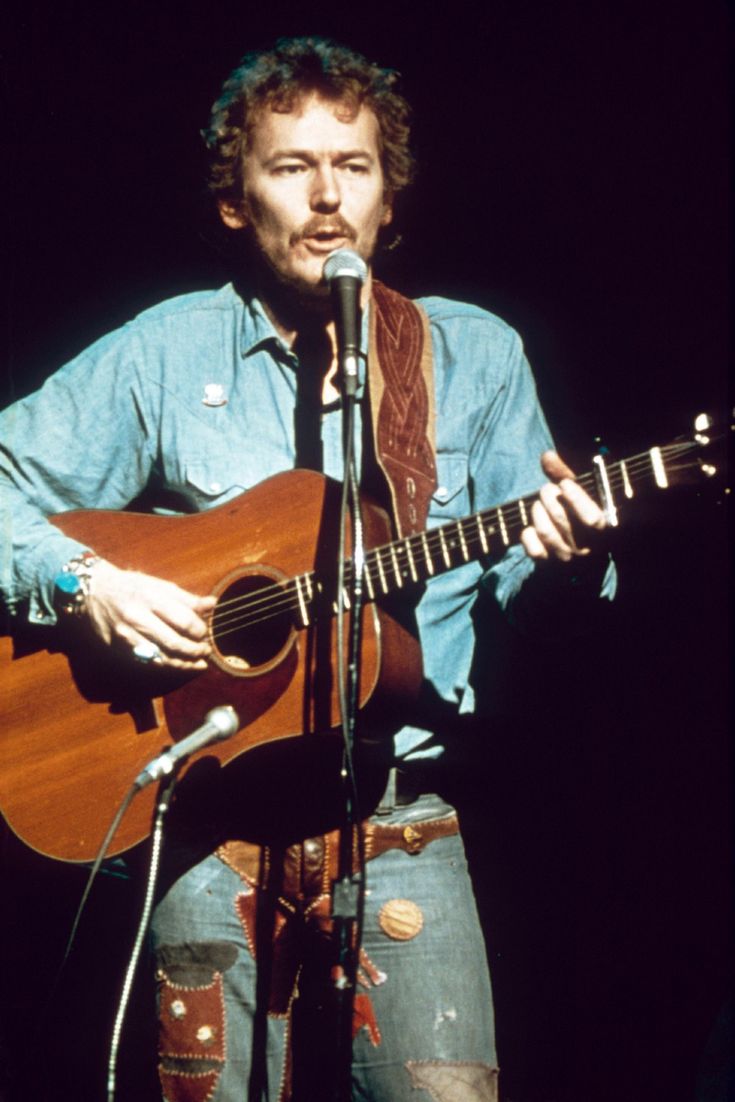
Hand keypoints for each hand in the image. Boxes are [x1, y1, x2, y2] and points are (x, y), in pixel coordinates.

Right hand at [85, 559, 214, 670]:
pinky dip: (166, 666)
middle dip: (195, 651)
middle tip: (206, 651)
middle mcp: (136, 617)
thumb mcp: (159, 585)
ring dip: (184, 664)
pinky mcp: (118, 648)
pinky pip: (147, 663)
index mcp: (149, 598)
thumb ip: (186, 598)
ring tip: (198, 664)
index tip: (205, 632)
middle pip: (174, 642)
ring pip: (161, 658)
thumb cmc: (130, 586)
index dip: (200, 630)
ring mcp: (126, 635)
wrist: (93, 591)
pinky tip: (178, 665)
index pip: (183, 621)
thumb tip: (212, 604)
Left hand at [520, 451, 606, 562]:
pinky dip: (528, 535)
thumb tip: (547, 456)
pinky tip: (530, 528)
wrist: (579, 555)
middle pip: (562, 519)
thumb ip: (565, 474)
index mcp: (603, 531)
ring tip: (538, 505)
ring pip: (545, 532)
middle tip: (546, 490)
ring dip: (537, 512)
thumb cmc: (580, 514)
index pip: (592, 520)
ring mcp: (566, 560)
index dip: (576, 499)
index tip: (565, 484)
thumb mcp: (580, 493)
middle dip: (549, 497)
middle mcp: (586, 549)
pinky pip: (534, 550)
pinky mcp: (548, 566)